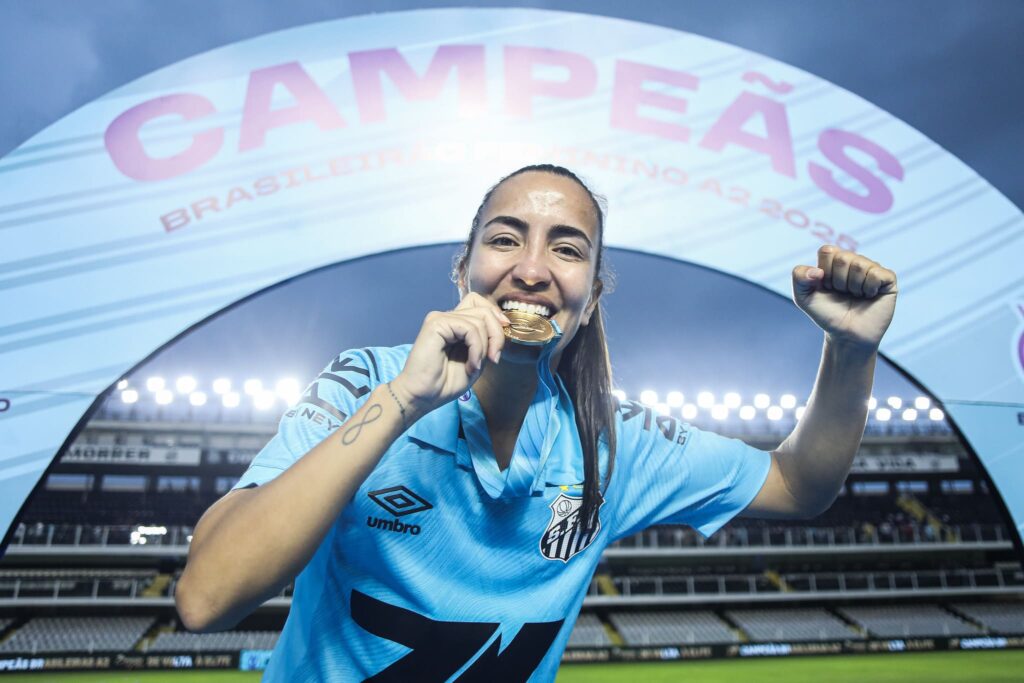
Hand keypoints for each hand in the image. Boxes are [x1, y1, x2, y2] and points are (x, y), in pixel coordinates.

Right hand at [390, 292, 509, 415]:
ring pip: (480, 319)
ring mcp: (440, 318)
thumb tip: (503, 324)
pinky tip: (471, 365)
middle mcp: (448, 317)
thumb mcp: (477, 360)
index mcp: (456, 324)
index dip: (496, 315)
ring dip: (485, 347)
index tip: (503, 334)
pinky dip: (477, 348)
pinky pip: (470, 328)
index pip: (480, 304)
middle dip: (497, 333)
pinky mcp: (436, 323)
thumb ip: (487, 342)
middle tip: (494, 357)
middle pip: (483, 309)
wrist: (422, 397)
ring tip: (475, 367)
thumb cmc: (445, 383)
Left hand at [792, 246, 897, 350]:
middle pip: (843, 258)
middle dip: (838, 281)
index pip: (827, 251)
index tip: (826, 287)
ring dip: (853, 287)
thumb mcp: (803, 297)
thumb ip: (798, 277)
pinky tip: (869, 296)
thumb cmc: (827, 314)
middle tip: (842, 293)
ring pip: (860, 265)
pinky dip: (869, 288)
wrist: (847, 335)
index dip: (824, 272)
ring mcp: (872, 268)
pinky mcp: (888, 279)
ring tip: (855, 296)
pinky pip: (877, 274)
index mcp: (835, 261)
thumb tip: (817, 270)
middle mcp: (854, 261)